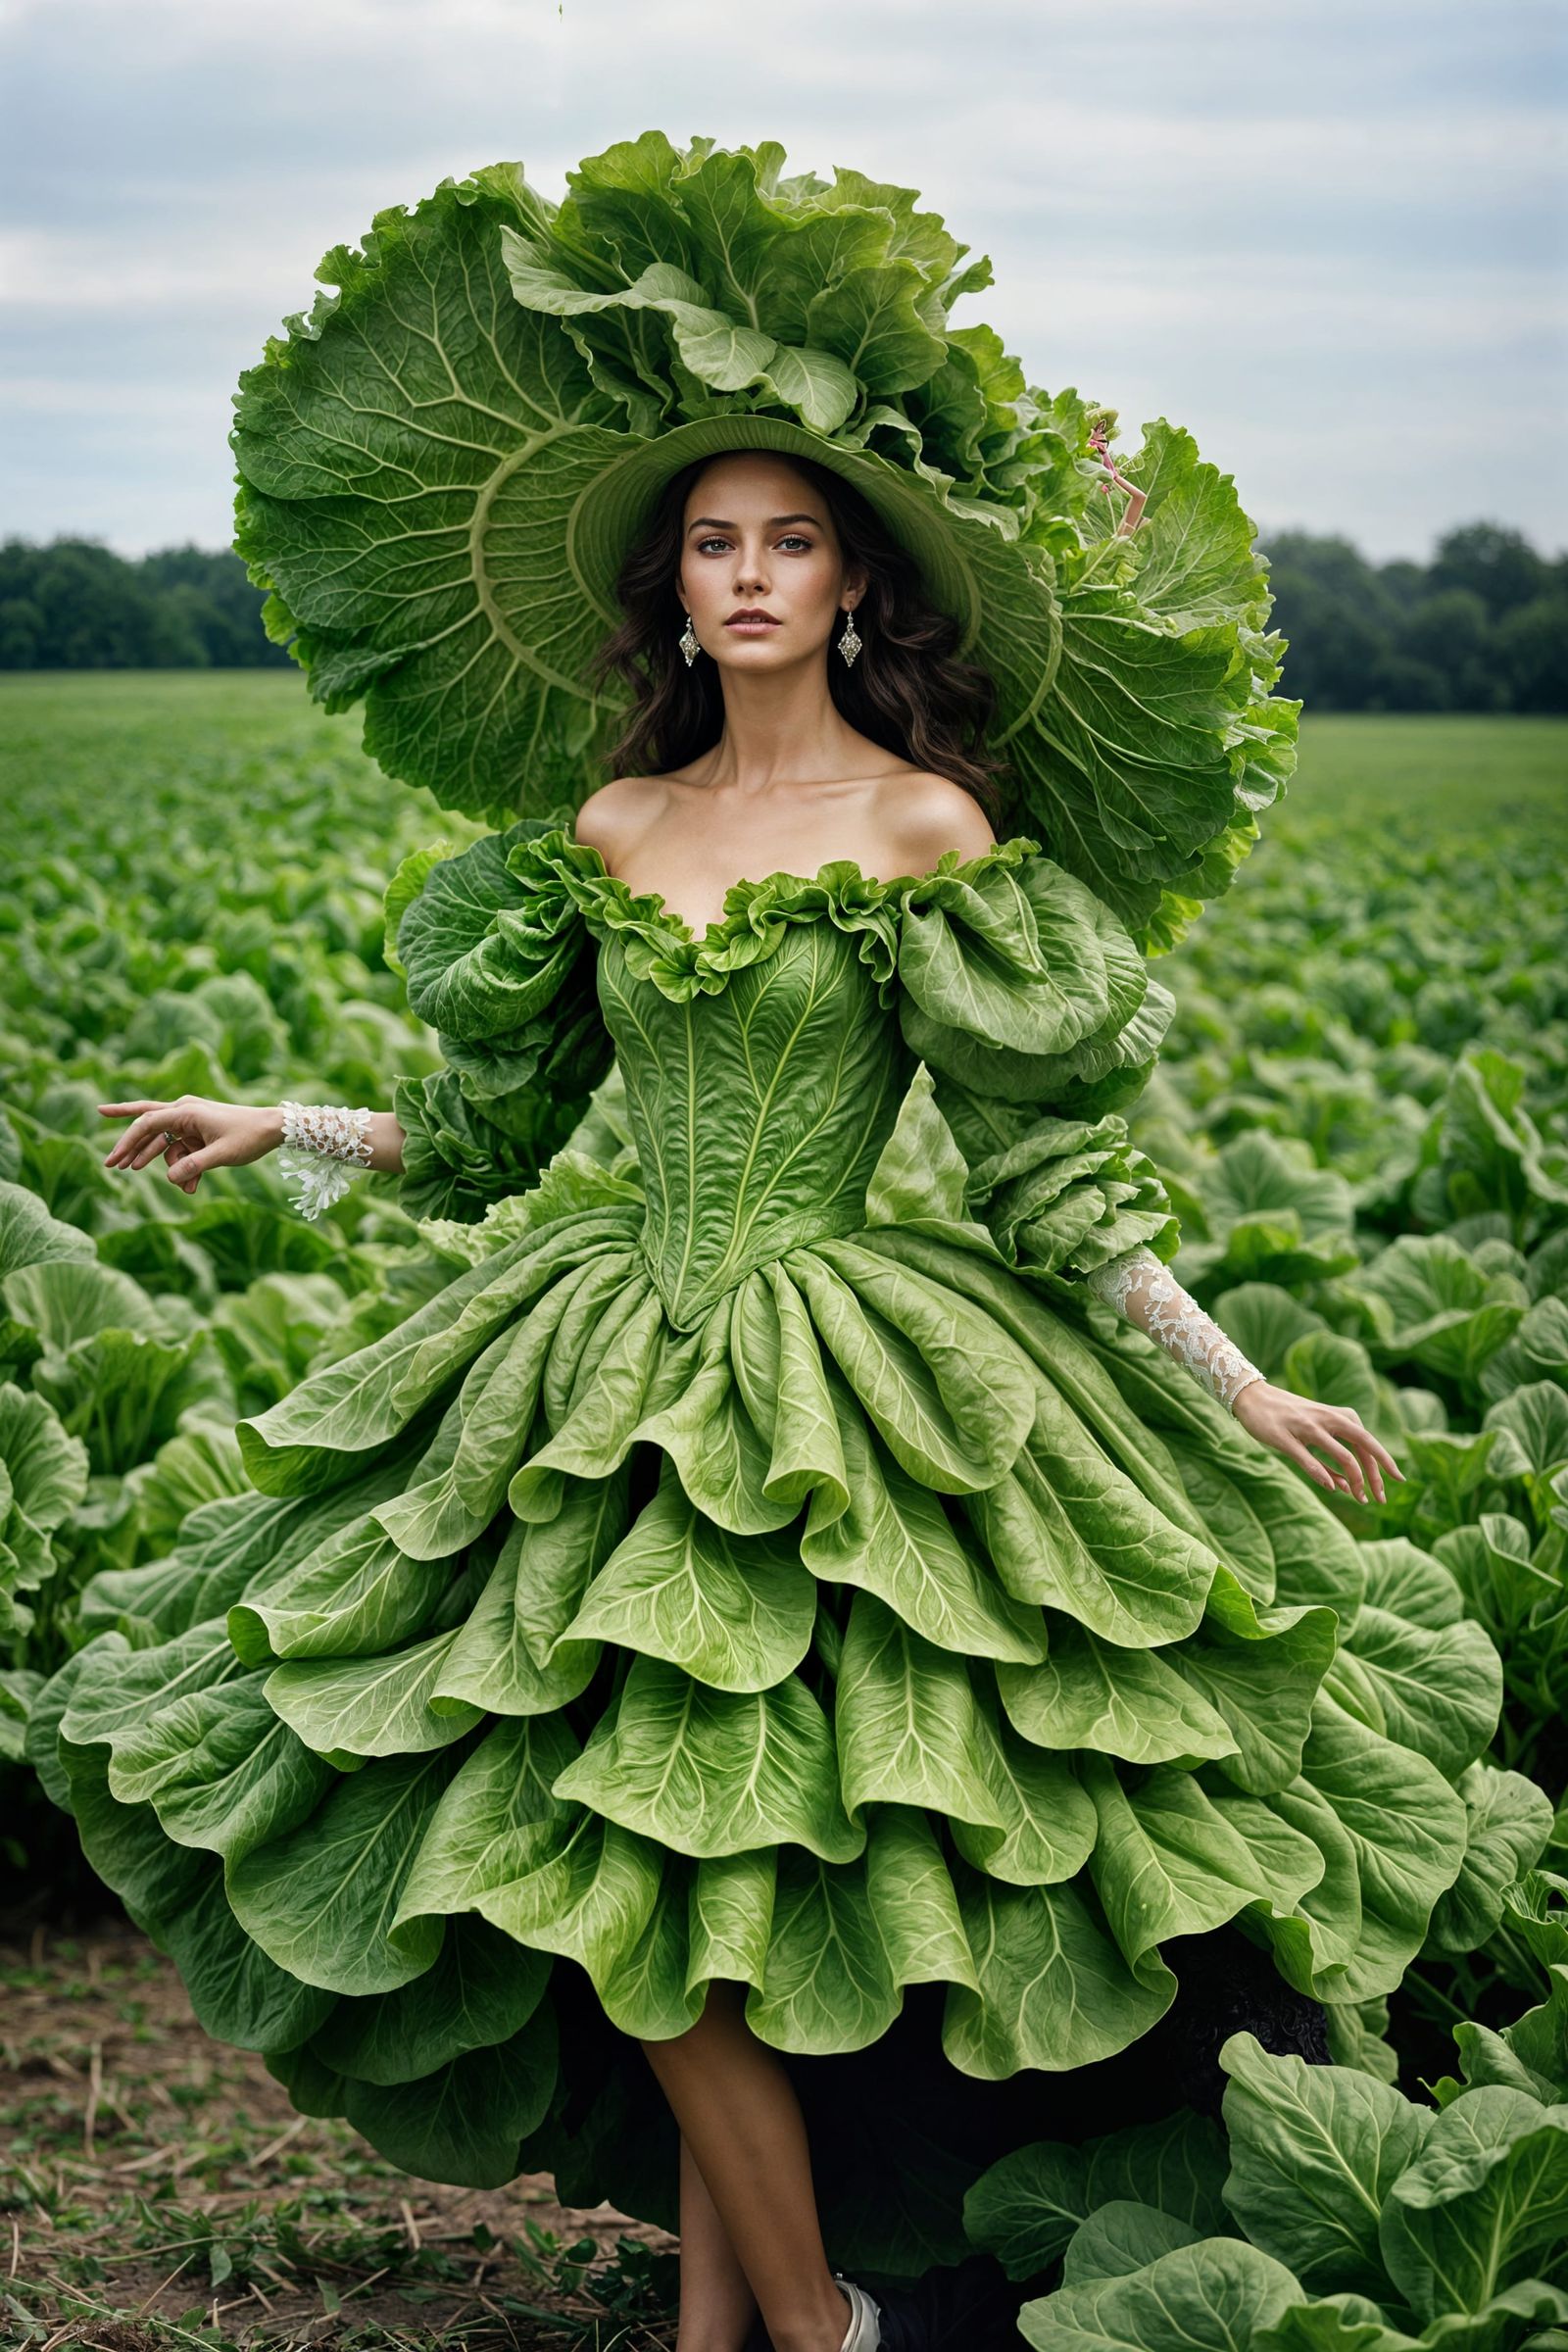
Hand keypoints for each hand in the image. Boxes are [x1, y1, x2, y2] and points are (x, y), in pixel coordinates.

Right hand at [99, 1095, 284, 1196]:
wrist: (273, 1128)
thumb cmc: (249, 1136)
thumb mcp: (223, 1154)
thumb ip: (195, 1166)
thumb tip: (170, 1179)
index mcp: (186, 1111)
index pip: (147, 1123)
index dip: (127, 1141)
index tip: (113, 1158)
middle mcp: (184, 1111)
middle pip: (147, 1127)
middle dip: (130, 1146)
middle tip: (110, 1165)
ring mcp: (191, 1121)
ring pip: (167, 1145)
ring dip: (171, 1167)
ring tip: (182, 1188)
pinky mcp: (199, 1132)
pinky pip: (183, 1150)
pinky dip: (185, 1167)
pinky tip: (191, 1186)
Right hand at [1231, 1378, 1403, 1505]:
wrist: (1252, 1397)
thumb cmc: (1287, 1419)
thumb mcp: (1314, 1436)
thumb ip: (1331, 1461)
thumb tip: (1348, 1488)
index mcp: (1339, 1416)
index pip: (1369, 1442)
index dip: (1385, 1465)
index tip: (1398, 1482)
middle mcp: (1327, 1419)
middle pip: (1363, 1446)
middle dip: (1376, 1475)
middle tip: (1382, 1498)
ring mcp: (1307, 1427)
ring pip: (1342, 1454)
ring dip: (1355, 1479)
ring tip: (1360, 1499)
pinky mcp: (1285, 1436)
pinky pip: (1308, 1457)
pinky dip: (1322, 1473)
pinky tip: (1332, 1488)